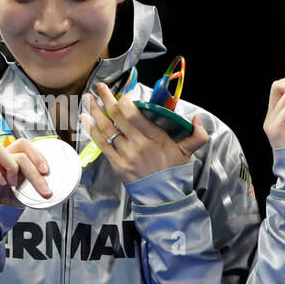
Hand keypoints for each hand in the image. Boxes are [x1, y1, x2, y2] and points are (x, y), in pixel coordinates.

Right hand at [0, 138, 51, 205]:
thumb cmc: (6, 202)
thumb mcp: (26, 193)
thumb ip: (36, 185)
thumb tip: (54, 187)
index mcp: (13, 160)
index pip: (24, 145)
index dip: (37, 154)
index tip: (47, 171)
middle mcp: (0, 160)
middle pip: (17, 148)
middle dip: (33, 168)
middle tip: (42, 187)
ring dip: (11, 166)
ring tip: (14, 183)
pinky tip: (2, 184)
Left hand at [81, 81, 209, 184]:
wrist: (164, 196)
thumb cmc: (174, 171)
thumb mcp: (188, 152)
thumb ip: (197, 135)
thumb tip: (198, 118)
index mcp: (156, 138)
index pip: (134, 114)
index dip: (124, 100)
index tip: (122, 93)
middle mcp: (139, 144)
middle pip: (117, 116)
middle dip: (106, 98)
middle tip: (100, 86)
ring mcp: (127, 155)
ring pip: (107, 128)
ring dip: (95, 111)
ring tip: (88, 98)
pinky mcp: (117, 165)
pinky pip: (102, 144)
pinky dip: (92, 130)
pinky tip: (86, 118)